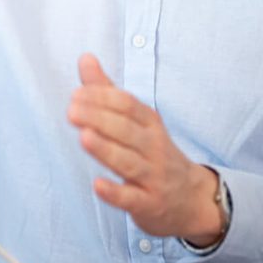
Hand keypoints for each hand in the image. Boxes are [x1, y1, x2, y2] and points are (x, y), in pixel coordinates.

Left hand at [67, 53, 222, 242]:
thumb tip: (85, 57)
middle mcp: (154, 148)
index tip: (76, 94)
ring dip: (107, 150)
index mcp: (149, 123)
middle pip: (127, 131)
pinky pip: (133, 198)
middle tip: (71, 110)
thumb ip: (106, 90)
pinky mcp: (150, 204)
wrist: (191, 199)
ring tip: (84, 138)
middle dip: (100, 119)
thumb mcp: (135, 120)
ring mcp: (154, 177)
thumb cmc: (152, 151)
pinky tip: (98, 185)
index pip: (128, 106)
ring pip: (129, 162)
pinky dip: (116, 192)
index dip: (103, 98)